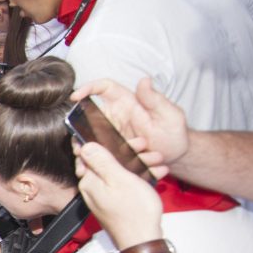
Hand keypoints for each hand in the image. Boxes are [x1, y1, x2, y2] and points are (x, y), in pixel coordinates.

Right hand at [70, 78, 187, 176]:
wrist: (176, 156)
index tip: (76, 97)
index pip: (104, 88)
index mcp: (126, 102)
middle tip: (78, 144)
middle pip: (87, 117)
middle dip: (77, 129)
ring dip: (84, 150)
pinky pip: (98, 154)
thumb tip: (145, 80)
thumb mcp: (171, 115)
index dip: (88, 88)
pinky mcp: (111, 150)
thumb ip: (156, 99)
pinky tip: (90, 172)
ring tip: (84, 164)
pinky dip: (92, 163)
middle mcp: (115, 117)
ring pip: (89, 138)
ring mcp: (111, 135)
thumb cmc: (175, 132)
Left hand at [74, 142, 164, 250]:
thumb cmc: (133, 212)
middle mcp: (94, 189)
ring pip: (121, 172)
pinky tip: (157, 172)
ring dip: (140, 163)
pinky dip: (141, 177)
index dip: (105, 142)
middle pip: (108, 161)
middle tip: (145, 147)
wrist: (143, 241)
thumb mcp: (118, 179)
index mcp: (89, 182)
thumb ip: (101, 161)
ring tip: (157, 160)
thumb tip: (84, 146)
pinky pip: (128, 184)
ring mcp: (106, 197)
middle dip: (129, 152)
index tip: (119, 137)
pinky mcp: (117, 203)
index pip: (88, 154)